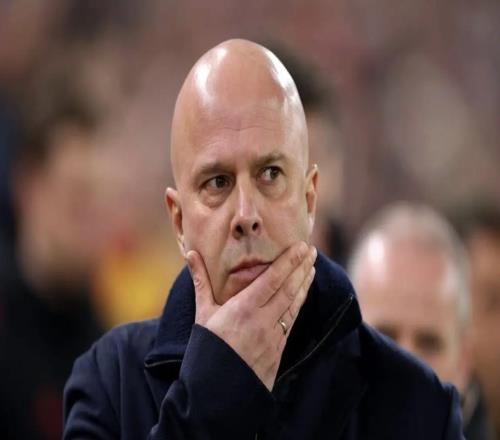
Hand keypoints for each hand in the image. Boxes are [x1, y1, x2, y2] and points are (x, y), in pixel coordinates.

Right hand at [186, 242, 316, 390]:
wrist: (216, 392)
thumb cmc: (206, 349)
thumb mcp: (202, 314)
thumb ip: (201, 282)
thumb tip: (191, 255)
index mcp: (243, 309)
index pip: (273, 279)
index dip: (289, 262)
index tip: (300, 247)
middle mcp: (262, 320)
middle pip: (288, 289)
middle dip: (301, 268)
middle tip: (311, 250)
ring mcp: (273, 336)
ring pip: (294, 304)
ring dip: (304, 284)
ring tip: (312, 267)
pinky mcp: (278, 349)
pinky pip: (291, 320)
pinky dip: (299, 303)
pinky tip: (302, 294)